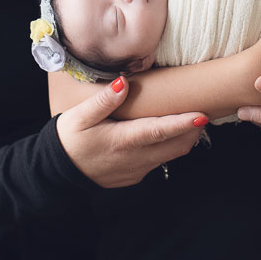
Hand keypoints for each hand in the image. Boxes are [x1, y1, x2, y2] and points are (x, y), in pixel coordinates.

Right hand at [57, 76, 209, 187]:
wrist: (57, 171)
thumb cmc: (68, 139)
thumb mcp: (80, 117)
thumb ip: (104, 101)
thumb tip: (123, 83)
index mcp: (122, 141)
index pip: (159, 132)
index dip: (183, 124)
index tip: (202, 115)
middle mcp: (134, 159)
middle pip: (175, 147)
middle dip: (192, 130)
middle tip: (204, 109)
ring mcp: (136, 170)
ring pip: (170, 155)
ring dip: (182, 139)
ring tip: (190, 119)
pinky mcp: (135, 176)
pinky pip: (158, 161)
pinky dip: (167, 147)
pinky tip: (164, 133)